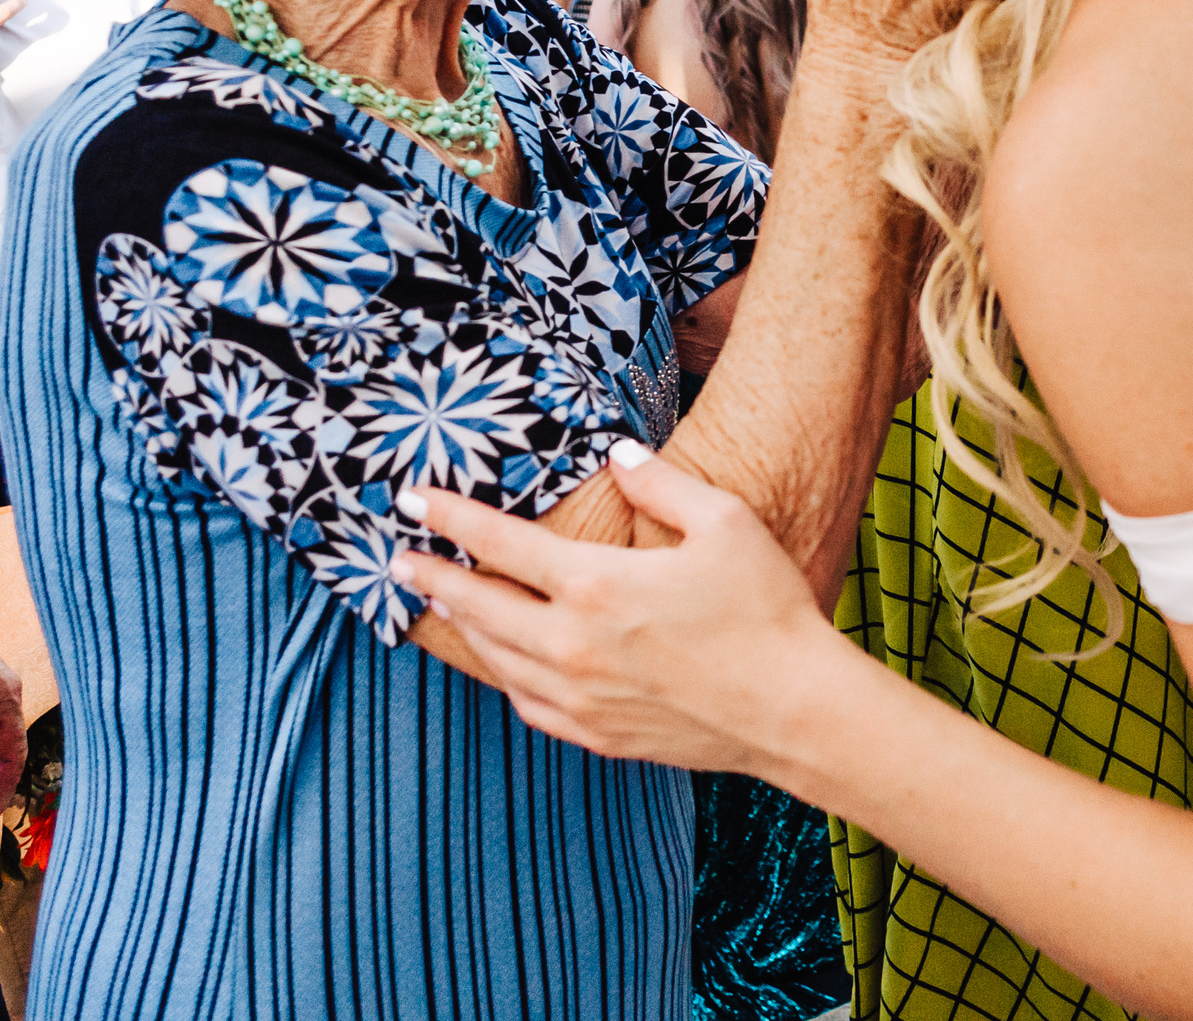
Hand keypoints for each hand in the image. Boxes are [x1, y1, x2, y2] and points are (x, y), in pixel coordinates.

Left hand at [391, 448, 850, 775]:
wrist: (794, 710)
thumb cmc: (765, 610)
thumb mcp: (724, 521)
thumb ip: (661, 482)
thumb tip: (618, 458)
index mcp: (597, 585)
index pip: (500, 543)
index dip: (449, 518)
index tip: (412, 500)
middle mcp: (574, 645)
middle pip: (478, 606)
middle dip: (432, 577)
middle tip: (398, 559)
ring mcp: (581, 696)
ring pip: (496, 659)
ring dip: (460, 628)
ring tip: (438, 605)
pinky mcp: (598, 734)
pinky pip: (528, 704)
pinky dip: (503, 677)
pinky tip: (502, 663)